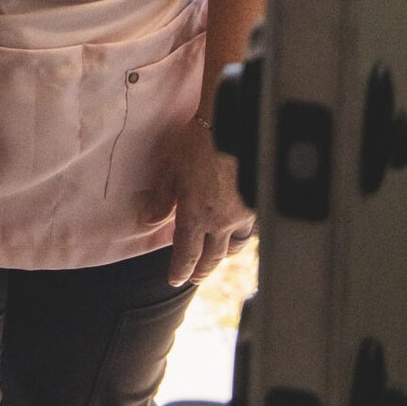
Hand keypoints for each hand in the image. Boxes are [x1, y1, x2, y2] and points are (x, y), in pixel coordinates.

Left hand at [151, 115, 255, 286]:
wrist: (233, 126)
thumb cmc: (198, 144)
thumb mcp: (170, 170)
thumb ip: (160, 199)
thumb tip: (148, 221)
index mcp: (196, 217)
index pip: (187, 255)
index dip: (180, 270)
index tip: (175, 279)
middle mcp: (221, 222)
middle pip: (211, 258)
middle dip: (201, 271)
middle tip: (194, 278)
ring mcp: (243, 215)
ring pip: (234, 247)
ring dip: (223, 256)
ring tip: (216, 257)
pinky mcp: (257, 204)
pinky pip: (250, 230)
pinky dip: (242, 237)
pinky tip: (238, 232)